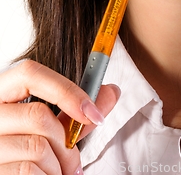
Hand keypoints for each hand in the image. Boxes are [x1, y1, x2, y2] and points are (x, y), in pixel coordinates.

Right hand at [0, 60, 119, 173]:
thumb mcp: (51, 128)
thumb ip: (77, 111)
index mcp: (1, 93)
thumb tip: (112, 91)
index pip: (29, 73)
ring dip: (59, 166)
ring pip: (37, 147)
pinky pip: (28, 171)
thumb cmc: (28, 154)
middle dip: (66, 143)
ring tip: (57, 174)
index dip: (65, 90)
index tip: (92, 113)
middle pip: (38, 115)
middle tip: (75, 163)